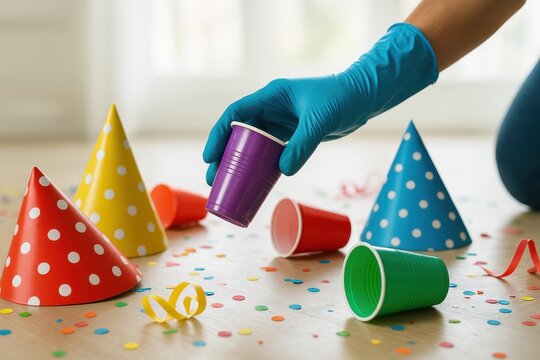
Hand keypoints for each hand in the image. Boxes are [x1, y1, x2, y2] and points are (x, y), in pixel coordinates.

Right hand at [203, 23, 438, 184]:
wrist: (363, 98)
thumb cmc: (342, 99)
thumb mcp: (320, 121)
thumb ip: (302, 144)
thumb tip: (284, 171)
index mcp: (271, 97)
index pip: (236, 114)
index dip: (219, 134)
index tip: (210, 156)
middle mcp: (271, 109)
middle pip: (238, 133)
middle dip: (223, 155)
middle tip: (213, 178)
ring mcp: (281, 124)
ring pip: (251, 145)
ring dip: (238, 164)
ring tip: (225, 185)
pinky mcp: (291, 136)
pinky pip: (269, 153)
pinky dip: (259, 168)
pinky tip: (252, 184)